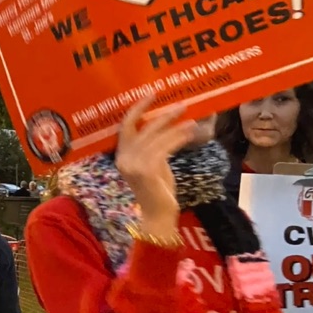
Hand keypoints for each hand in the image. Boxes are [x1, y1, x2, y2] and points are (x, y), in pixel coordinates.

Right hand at [115, 95, 195, 236]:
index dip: (137, 109)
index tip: (151, 95)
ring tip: (191, 119)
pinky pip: (165, 147)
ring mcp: (134, 164)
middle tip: (180, 104)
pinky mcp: (148, 169)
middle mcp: (124, 158)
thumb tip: (167, 128)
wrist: (157, 217)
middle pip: (142, 128)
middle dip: (161, 114)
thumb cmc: (157, 192)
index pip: (125, 126)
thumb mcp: (151, 166)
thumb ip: (152, 149)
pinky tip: (190, 131)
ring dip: (176, 125)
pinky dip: (179, 137)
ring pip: (157, 136)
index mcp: (121, 156)